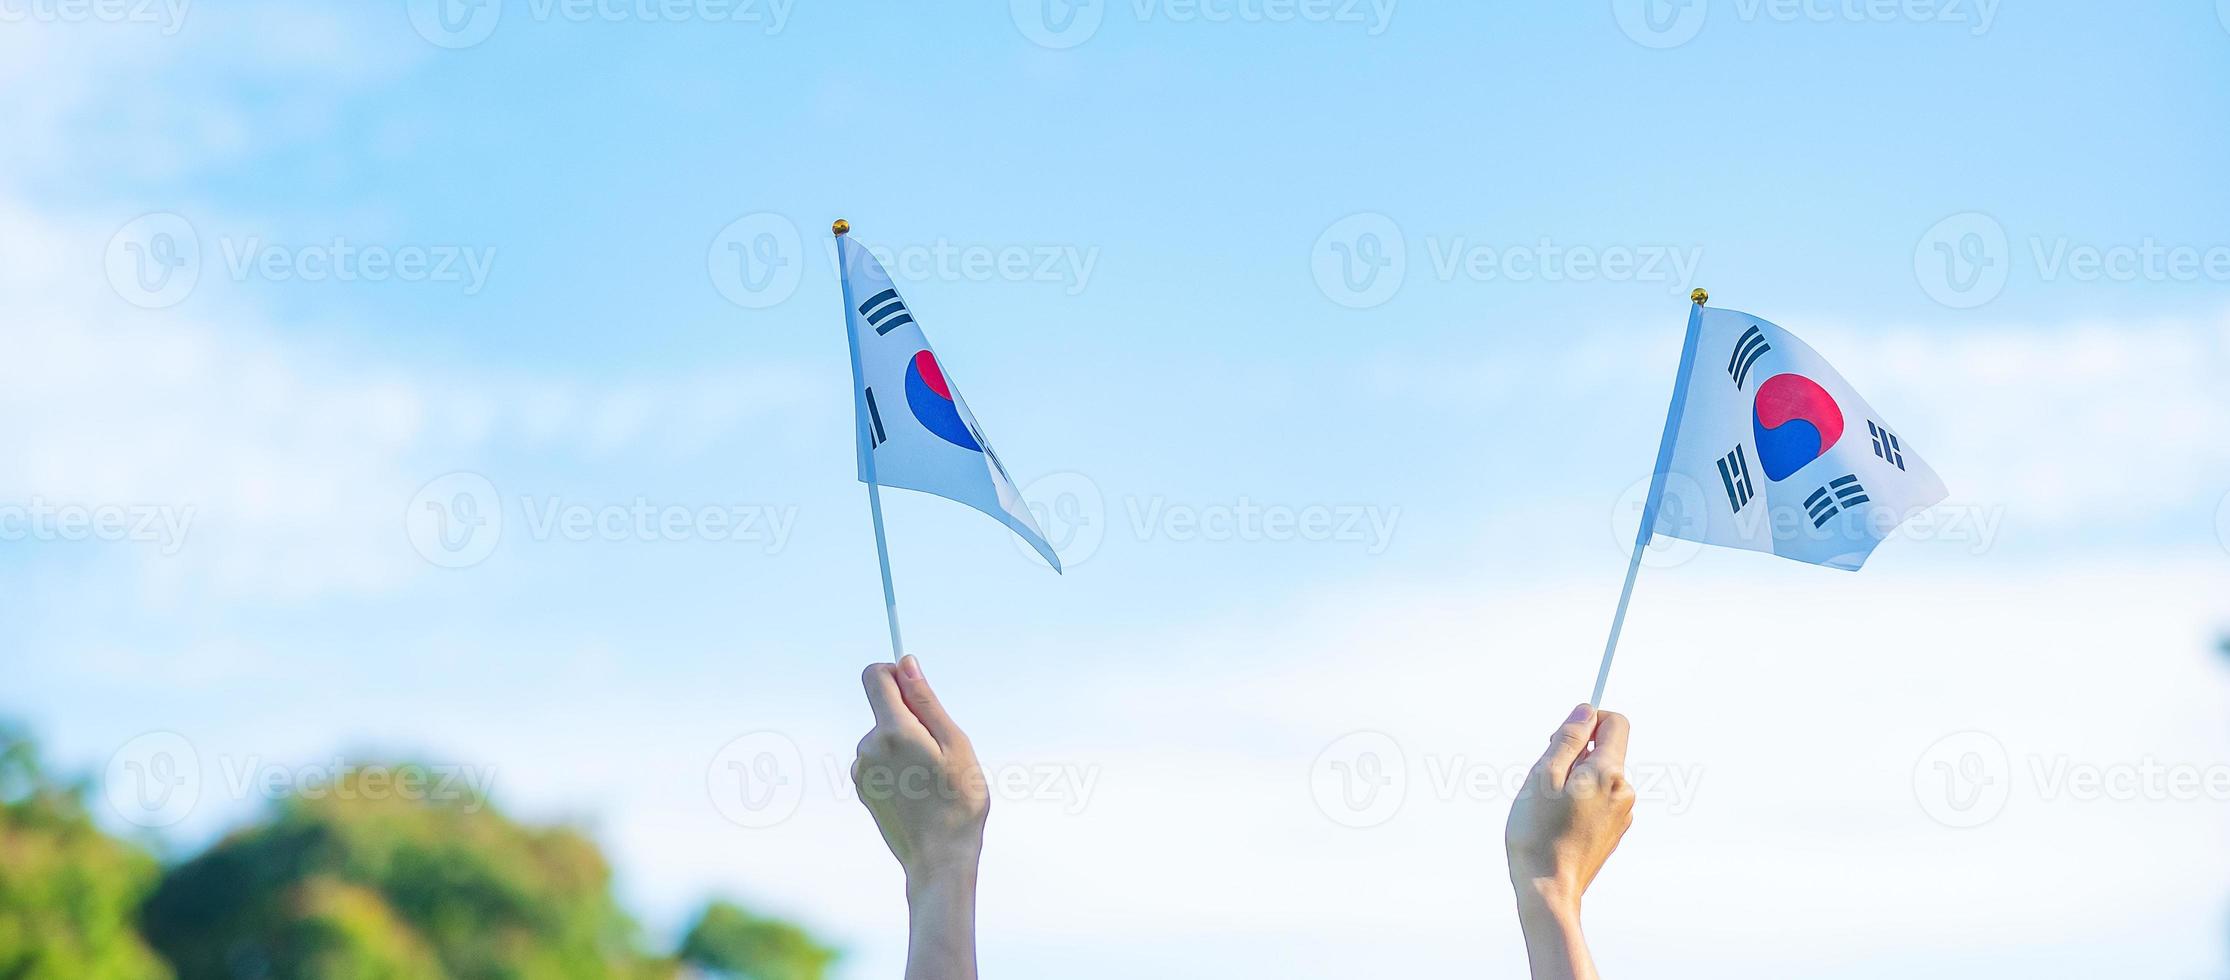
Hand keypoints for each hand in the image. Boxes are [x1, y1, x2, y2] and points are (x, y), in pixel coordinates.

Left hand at [853, 656, 989, 887]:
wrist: (939, 860)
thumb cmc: (958, 803)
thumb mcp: (955, 744)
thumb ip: (926, 701)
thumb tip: (906, 664)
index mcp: (893, 731)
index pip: (875, 677)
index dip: (895, 674)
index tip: (917, 691)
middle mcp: (868, 747)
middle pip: (884, 709)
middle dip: (911, 718)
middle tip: (940, 753)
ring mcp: (861, 771)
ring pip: (884, 737)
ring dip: (906, 746)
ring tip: (931, 778)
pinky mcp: (862, 789)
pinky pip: (879, 761)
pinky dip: (897, 766)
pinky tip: (918, 792)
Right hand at [1504, 704, 1633, 979]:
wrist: (1548, 890)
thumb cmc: (1538, 832)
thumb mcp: (1543, 776)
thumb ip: (1567, 739)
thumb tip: (1586, 711)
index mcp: (1609, 773)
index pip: (1615, 722)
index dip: (1589, 720)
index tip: (1563, 736)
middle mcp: (1624, 791)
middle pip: (1605, 751)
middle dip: (1575, 754)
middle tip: (1544, 780)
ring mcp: (1622, 814)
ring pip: (1599, 778)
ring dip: (1575, 781)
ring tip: (1549, 807)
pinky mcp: (1614, 832)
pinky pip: (1599, 801)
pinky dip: (1580, 802)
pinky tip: (1559, 824)